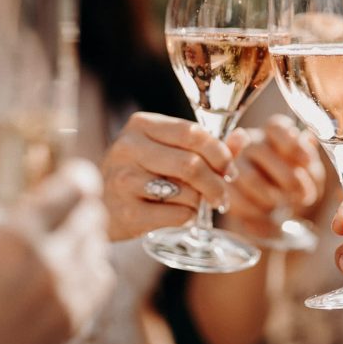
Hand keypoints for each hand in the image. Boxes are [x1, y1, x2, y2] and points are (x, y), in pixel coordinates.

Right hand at [0, 158, 114, 343]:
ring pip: (100, 242)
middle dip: (76, 208)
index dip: (78, 177)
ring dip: (84, 237)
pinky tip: (65, 272)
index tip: (70, 179)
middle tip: (53, 217)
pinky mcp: (79, 316)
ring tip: (54, 247)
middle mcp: (52, 261)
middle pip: (92, 211)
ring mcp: (69, 291)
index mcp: (18, 238)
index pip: (77, 187)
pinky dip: (92, 267)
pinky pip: (104, 275)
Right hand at [102, 112, 234, 239]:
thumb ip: (207, 146)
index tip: (229, 169)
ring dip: (200, 202)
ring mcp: (123, 180)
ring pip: (185, 191)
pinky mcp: (125, 212)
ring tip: (196, 204)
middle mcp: (128, 147)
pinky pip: (176, 215)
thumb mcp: (168, 151)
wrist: (100, 206)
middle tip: (223, 196)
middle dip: (216, 183)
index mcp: (141, 124)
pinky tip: (178, 215)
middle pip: (191, 164)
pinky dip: (187, 218)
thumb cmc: (142, 173)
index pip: (193, 133)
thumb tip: (242, 137)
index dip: (220, 152)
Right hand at [223, 115, 324, 237]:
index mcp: (273, 133)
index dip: (292, 142)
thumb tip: (309, 139)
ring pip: (250, 177)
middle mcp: (250, 143)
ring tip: (284, 204)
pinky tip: (267, 212)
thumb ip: (309, 159)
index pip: (275, 127)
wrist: (274, 211)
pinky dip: (257, 210)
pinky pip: (239, 199)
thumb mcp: (309, 172)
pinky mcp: (224, 188)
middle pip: (261, 150)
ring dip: (272, 195)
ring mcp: (233, 164)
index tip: (307, 161)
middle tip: (302, 194)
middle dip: (287, 177)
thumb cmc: (294, 184)